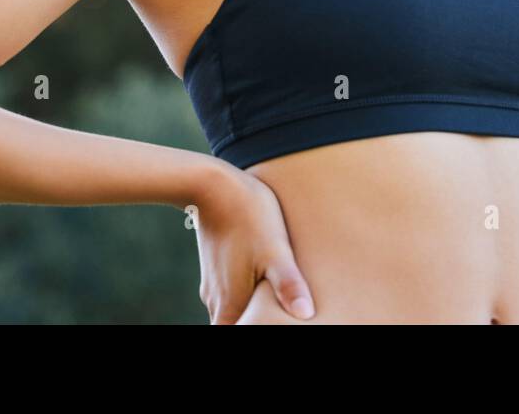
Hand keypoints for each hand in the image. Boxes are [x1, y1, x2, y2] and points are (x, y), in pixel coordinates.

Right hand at [192, 164, 315, 323]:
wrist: (213, 185)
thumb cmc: (249, 216)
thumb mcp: (275, 250)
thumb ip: (288, 284)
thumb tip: (305, 313)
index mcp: (230, 305)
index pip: (240, 334)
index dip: (258, 330)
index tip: (274, 324)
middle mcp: (216, 300)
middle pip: (235, 325)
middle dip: (256, 323)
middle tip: (280, 316)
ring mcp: (213, 283)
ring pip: (232, 309)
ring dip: (251, 309)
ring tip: (274, 301)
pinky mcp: (214, 266)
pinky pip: (229, 291)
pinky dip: (245, 293)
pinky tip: (261, 280)